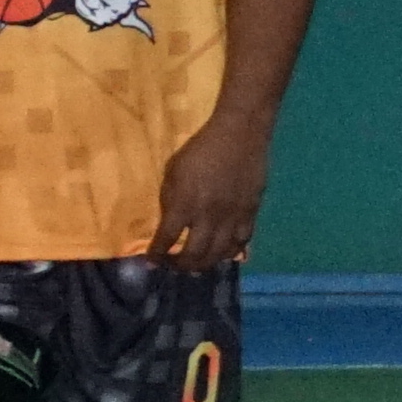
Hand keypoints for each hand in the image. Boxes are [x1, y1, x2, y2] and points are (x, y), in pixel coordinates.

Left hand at [148, 117, 275, 272]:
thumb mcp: (172, 171)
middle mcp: (209, 216)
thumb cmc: (199, 150)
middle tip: (173, 266)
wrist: (239, 136)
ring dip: (205, 264)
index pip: (167, 238)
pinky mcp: (251, 213)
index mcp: (185, 204)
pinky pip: (242, 242)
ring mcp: (233, 216)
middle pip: (195, 254)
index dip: (157, 254)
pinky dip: (230, 252)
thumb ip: (170, 199)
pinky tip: (222, 253)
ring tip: (195, 265)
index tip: (151, 262)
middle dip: (180, 265)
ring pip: (220, 253)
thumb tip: (169, 223)